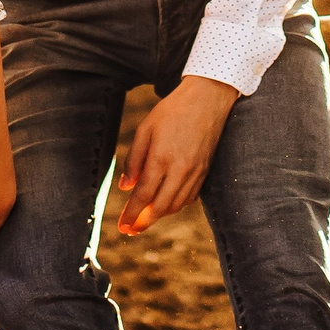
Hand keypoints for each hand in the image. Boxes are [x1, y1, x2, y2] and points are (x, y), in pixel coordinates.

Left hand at [117, 76, 239, 235]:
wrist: (207, 99)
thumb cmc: (173, 111)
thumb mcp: (145, 129)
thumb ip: (133, 159)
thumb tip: (125, 187)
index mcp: (161, 158)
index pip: (143, 195)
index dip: (131, 214)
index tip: (122, 226)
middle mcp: (180, 170)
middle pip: (160, 207)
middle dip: (143, 222)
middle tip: (130, 229)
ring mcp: (195, 173)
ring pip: (175, 205)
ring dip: (159, 216)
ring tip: (144, 218)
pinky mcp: (205, 172)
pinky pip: (189, 198)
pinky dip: (175, 205)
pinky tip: (165, 203)